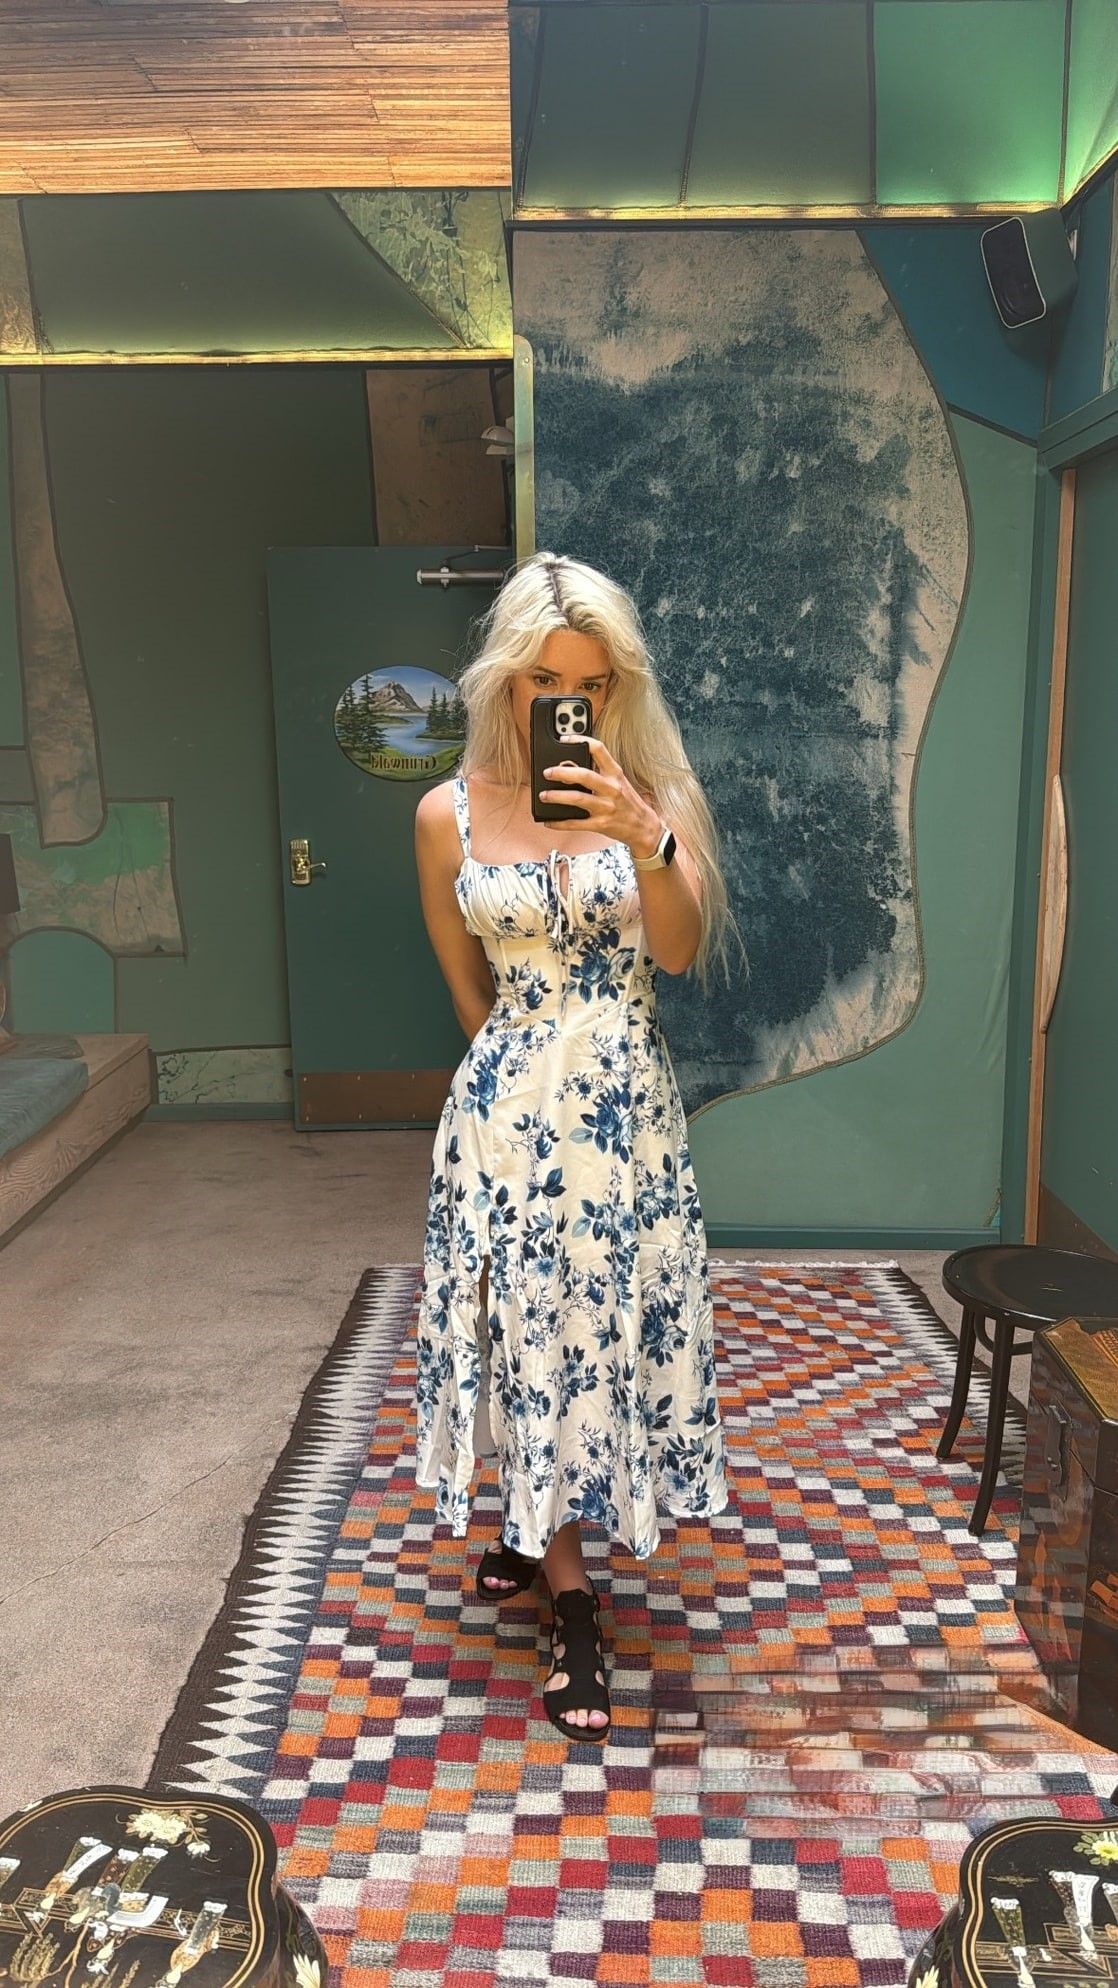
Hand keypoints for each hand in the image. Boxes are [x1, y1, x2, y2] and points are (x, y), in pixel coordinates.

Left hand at [541, 738, 662, 859]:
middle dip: (562, 773)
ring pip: (578, 799)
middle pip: (584, 775)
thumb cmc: (628, 803)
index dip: (580, 741)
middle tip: (547, 772)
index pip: (599, 750)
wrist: (644, 827)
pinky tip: (550, 821)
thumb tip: (571, 766)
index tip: (564, 739)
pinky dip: (560, 822)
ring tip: (544, 796)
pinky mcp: (601, 824)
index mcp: (615, 774)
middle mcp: (611, 788)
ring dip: (557, 797)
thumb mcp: (619, 782)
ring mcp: (606, 807)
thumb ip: (600, 772)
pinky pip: (576, 824)